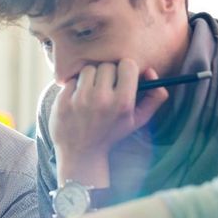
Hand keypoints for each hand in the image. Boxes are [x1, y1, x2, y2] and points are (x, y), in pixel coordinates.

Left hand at [50, 59, 167, 183]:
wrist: (80, 153)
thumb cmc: (111, 133)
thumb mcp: (138, 120)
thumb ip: (155, 97)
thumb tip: (151, 70)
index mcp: (122, 102)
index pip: (127, 64)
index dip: (125, 69)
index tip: (121, 77)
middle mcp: (101, 99)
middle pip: (107, 65)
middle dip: (107, 74)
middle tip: (105, 87)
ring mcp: (80, 99)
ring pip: (88, 70)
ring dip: (90, 78)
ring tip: (90, 93)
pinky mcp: (62, 101)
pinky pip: (71, 80)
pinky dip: (74, 87)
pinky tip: (77, 100)